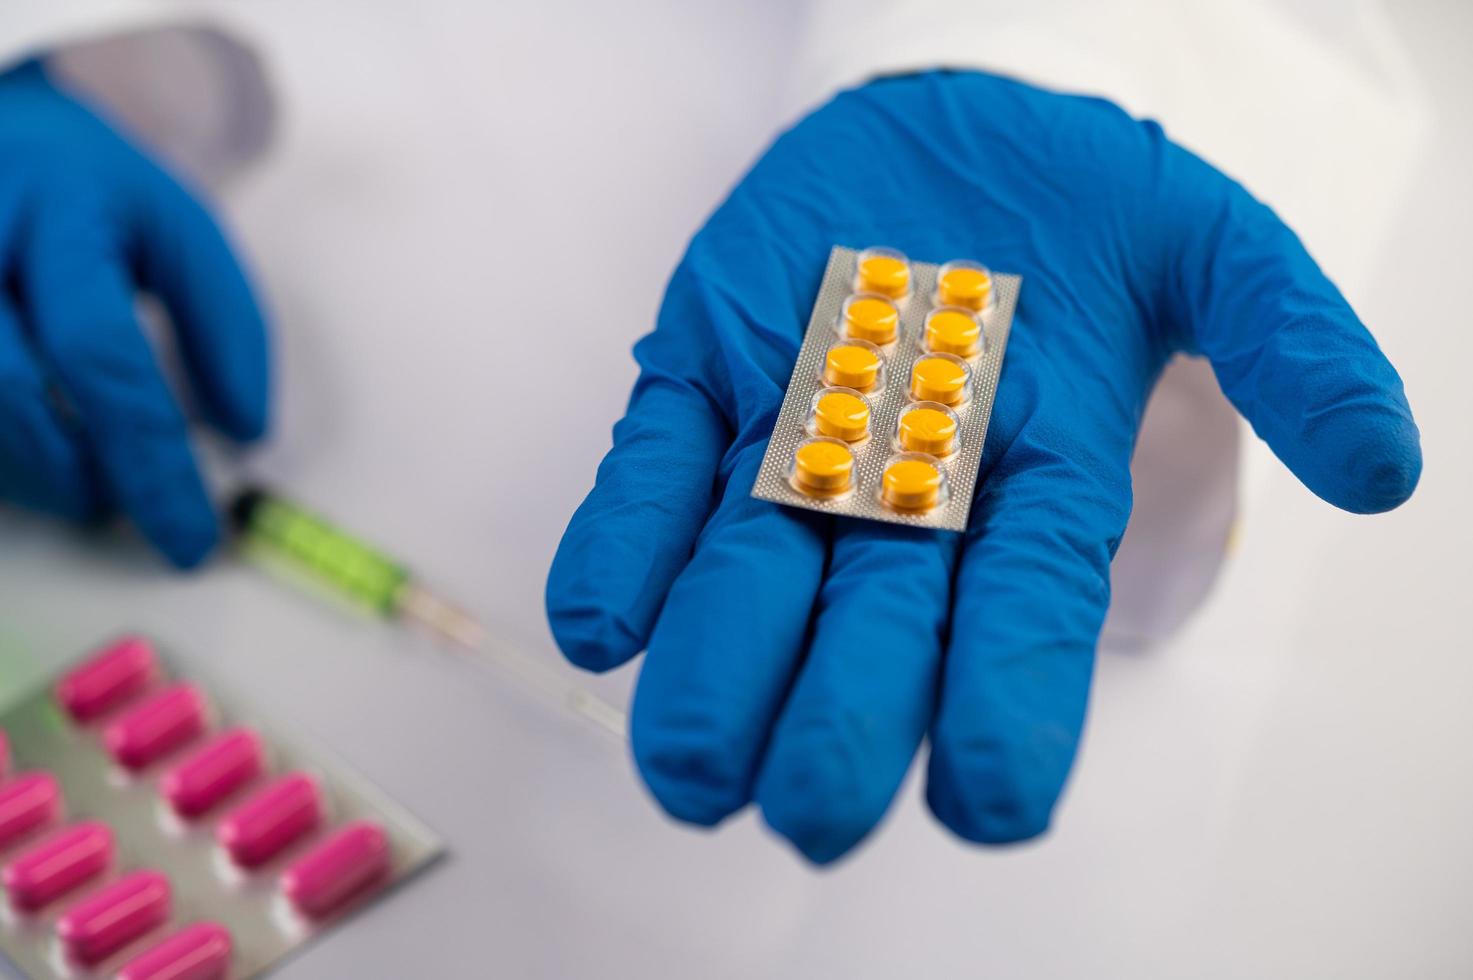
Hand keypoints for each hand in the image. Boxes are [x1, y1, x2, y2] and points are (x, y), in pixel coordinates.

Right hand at [0, 59, 268, 566]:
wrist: (0, 135)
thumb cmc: (96, 196)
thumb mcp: (185, 235)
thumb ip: (227, 329)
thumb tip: (245, 433)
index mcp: (60, 209)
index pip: (100, 351)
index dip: (148, 458)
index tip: (193, 534)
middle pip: (2, 386)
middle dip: (71, 471)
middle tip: (123, 507)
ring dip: (26, 474)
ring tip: (84, 482)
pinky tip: (35, 457)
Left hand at [546, 72, 1420, 861]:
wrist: (948, 123)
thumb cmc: (1080, 199)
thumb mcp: (1208, 246)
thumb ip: (1288, 345)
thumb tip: (1384, 468)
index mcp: (1027, 485)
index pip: (1024, 622)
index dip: (1013, 711)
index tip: (995, 807)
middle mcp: (900, 495)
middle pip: (871, 633)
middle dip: (844, 724)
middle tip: (813, 813)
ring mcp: (785, 442)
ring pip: (746, 580)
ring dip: (716, 672)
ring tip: (692, 767)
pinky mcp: (696, 379)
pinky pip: (648, 476)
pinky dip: (623, 545)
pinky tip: (605, 620)